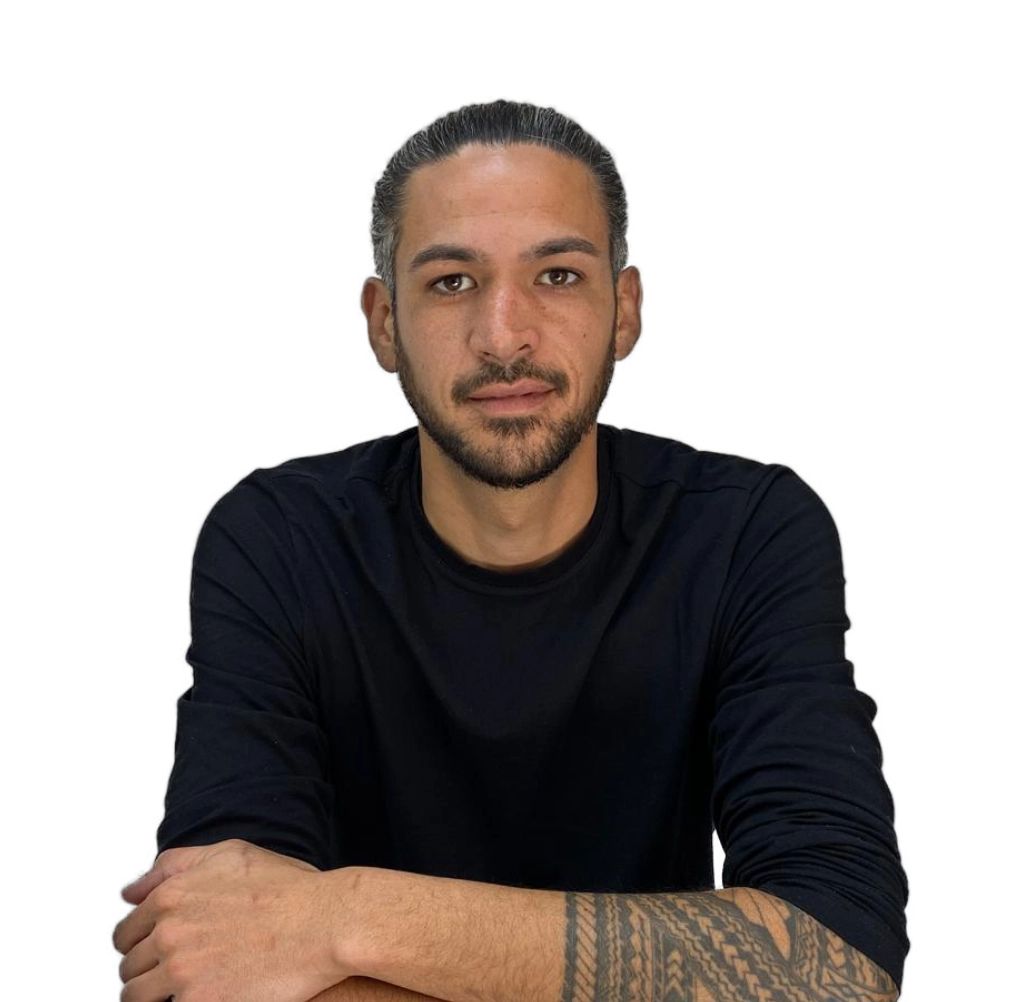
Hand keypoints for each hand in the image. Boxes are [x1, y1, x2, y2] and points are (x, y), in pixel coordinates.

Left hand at [114, 839, 357, 1001]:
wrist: (325, 922)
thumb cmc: (287, 888)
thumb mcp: (231, 855)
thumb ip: (176, 865)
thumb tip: (133, 892)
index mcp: (172, 895)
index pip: (127, 933)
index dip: (143, 943)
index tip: (162, 951)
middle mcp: (170, 933)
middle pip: (129, 969)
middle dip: (149, 971)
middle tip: (181, 972)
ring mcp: (183, 972)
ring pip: (137, 998)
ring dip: (158, 995)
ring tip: (190, 989)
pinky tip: (210, 993)